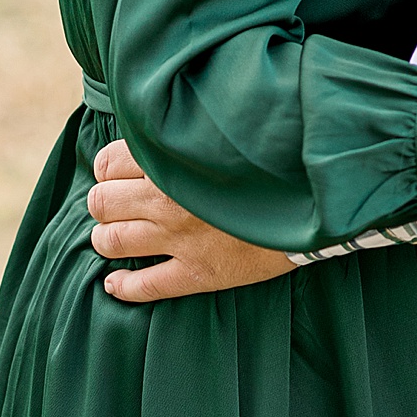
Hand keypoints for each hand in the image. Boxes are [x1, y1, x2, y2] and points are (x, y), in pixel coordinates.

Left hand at [88, 141, 292, 301]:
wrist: (314, 199)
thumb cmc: (270, 160)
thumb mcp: (224, 132)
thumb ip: (186, 131)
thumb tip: (157, 129)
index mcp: (172, 159)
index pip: (108, 162)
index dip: (107, 168)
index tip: (117, 173)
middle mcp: (167, 199)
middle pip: (102, 202)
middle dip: (102, 203)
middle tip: (114, 205)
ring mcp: (179, 239)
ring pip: (113, 242)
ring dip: (105, 239)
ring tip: (112, 238)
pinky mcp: (197, 273)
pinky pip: (144, 287)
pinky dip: (122, 287)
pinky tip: (115, 284)